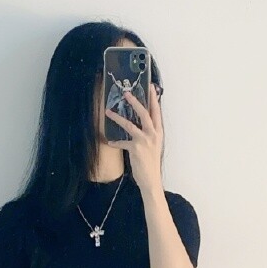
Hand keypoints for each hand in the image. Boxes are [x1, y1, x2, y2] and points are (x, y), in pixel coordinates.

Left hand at [106, 81, 162, 195]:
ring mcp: (144, 141)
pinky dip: (115, 142)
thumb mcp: (154, 145)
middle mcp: (153, 135)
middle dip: (136, 102)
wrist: (151, 179)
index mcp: (159, 132)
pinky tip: (109, 141)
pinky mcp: (135, 149)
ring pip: (130, 125)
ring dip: (118, 118)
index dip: (154, 100)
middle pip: (145, 114)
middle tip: (126, 93)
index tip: (151, 88)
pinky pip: (122, 142)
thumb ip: (149, 133)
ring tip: (108, 111)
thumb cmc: (151, 162)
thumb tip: (141, 123)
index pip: (157, 113)